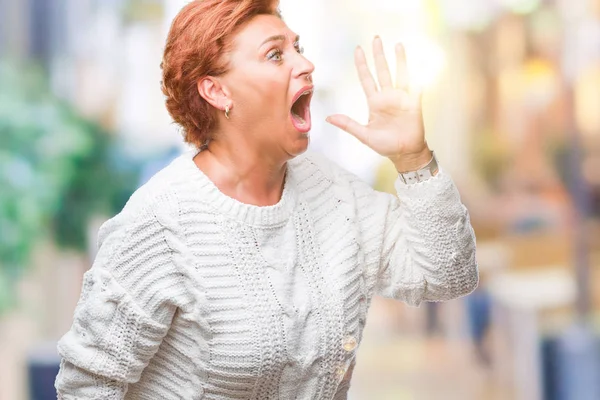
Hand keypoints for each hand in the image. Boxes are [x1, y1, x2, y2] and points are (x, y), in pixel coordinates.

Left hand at [326, 36, 431, 170]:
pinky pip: (417, 89)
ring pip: (401, 74)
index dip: (362, 65)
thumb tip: (329, 118)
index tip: (357, 50)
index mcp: (375, 102)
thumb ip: (348, 124)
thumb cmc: (385, 145)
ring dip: (400, 60)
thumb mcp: (364, 135)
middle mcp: (388, 97)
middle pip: (382, 71)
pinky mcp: (414, 104)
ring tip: (398, 45)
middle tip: (376, 39)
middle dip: (378, 55)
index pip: (366, 79)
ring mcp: (402, 99)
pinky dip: (419, 80)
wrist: (404, 153)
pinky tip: (419, 68)